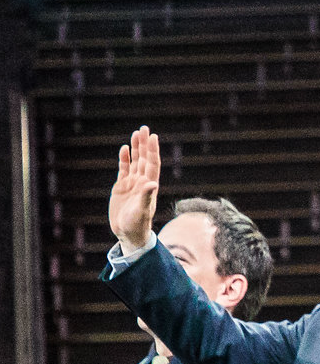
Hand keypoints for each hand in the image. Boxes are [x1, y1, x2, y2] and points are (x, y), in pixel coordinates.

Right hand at [108, 126, 160, 253]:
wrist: (129, 234)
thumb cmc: (138, 224)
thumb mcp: (142, 210)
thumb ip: (146, 196)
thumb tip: (152, 183)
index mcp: (149, 186)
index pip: (152, 164)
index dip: (152, 150)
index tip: (153, 137)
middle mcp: (142, 182)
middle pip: (144, 159)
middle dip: (144, 144)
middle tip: (144, 128)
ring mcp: (132, 184)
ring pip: (135, 162)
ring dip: (135, 148)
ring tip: (136, 133)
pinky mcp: (122, 188)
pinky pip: (124, 170)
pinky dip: (124, 159)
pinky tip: (125, 149)